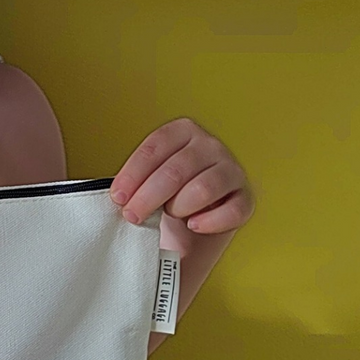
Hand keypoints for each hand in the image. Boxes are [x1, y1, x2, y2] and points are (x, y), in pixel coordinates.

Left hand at [111, 118, 253, 233]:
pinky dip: (210, 221)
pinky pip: (232, 211)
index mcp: (182, 131)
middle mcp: (210, 145)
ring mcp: (232, 171)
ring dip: (178, 207)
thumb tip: (114, 195)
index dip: (133, 174)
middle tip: (133, 215)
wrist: (189, 228)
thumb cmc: (163, 198)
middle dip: (148, 196)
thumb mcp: (145, 181)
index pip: (155, 147)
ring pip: (203, 188)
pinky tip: (193, 226)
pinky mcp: (245, 198)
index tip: (118, 197)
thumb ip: (132, 180)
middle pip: (176, 170)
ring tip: (169, 216)